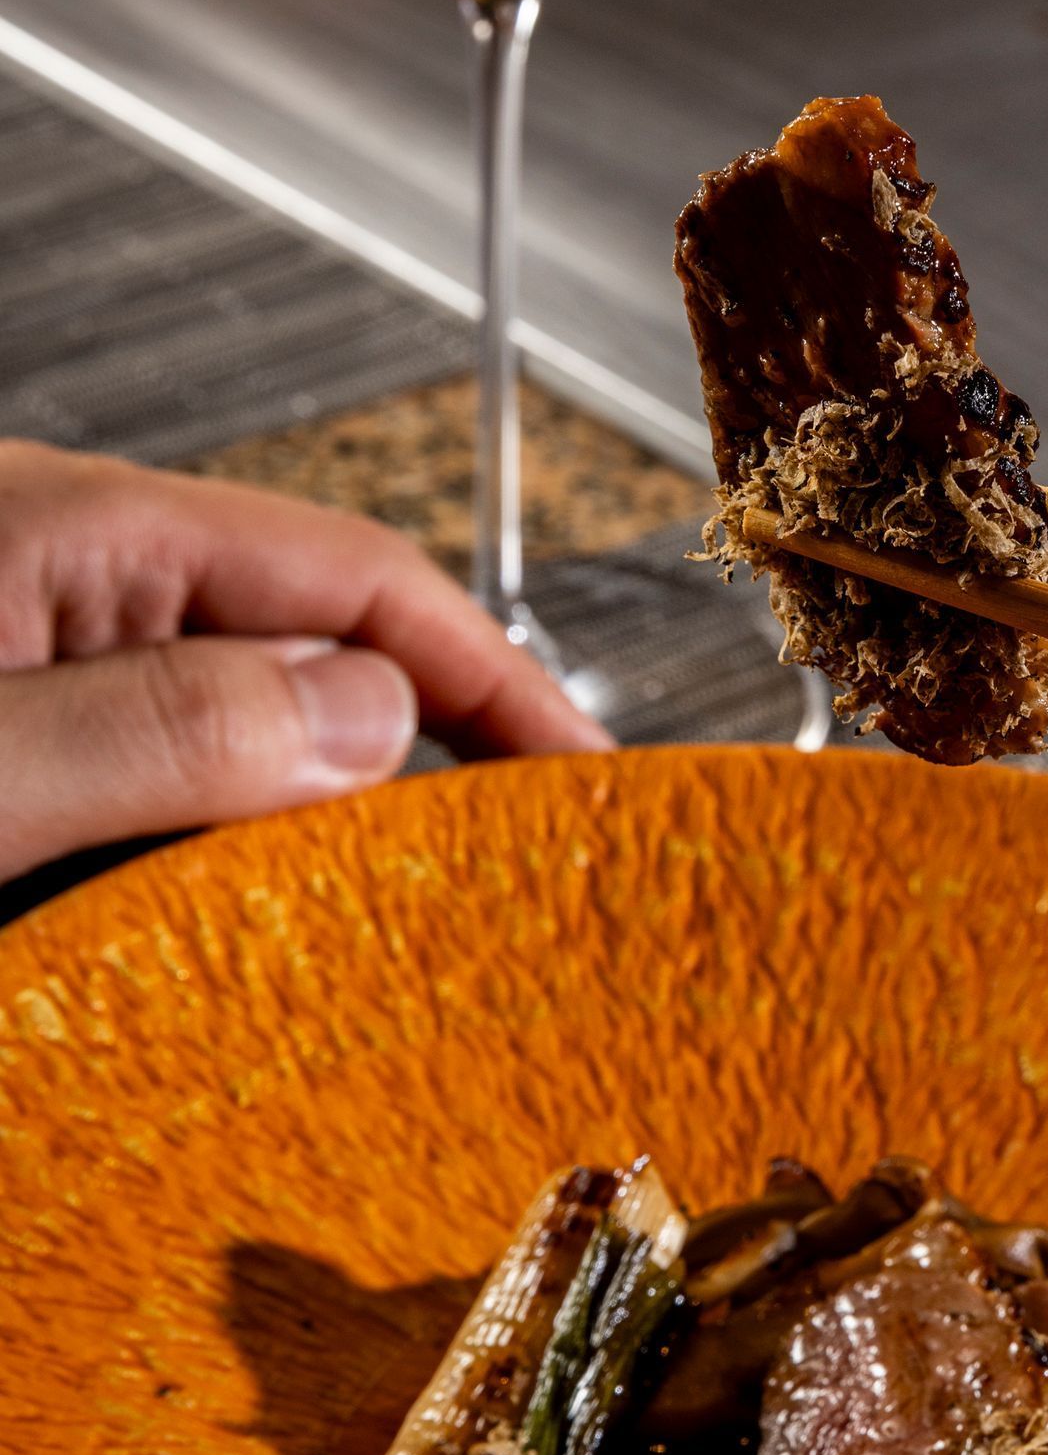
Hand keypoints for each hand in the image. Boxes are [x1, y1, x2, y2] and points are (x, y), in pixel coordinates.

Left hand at [0, 440, 608, 882]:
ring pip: (244, 724)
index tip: (584, 776)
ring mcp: (38, 656)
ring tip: (403, 912)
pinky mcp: (24, 743)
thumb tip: (371, 715)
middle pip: (316, 646)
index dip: (496, 677)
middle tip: (520, 869)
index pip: (357, 577)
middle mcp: (68, 578)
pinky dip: (227, 849)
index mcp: (78, 531)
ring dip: (322, 816)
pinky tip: (250, 923)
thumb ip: (165, 726)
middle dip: (432, 749)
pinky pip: (163, 781)